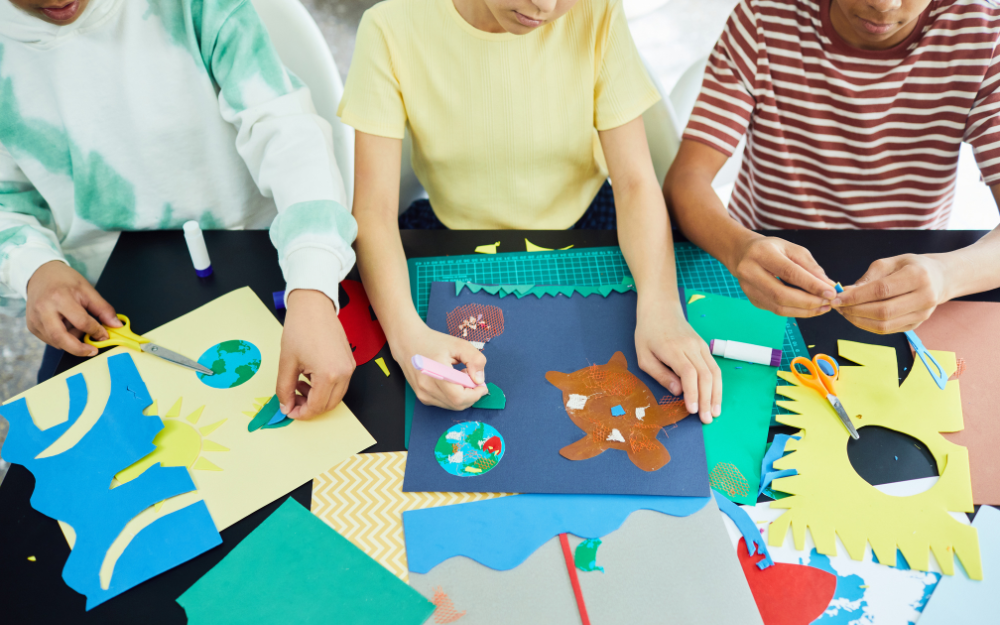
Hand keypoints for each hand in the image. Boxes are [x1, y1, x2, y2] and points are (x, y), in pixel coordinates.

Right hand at [25, 260, 120, 356]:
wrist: (41, 274)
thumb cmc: (64, 280)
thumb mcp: (87, 290)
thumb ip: (103, 309)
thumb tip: (116, 325)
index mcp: (59, 297)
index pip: (81, 321)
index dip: (96, 331)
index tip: (104, 335)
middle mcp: (43, 310)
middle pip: (61, 338)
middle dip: (79, 349)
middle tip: (92, 350)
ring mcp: (35, 319)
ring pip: (56, 342)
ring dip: (71, 341)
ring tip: (77, 326)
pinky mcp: (31, 326)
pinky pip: (50, 340)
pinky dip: (62, 339)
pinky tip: (66, 325)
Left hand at [277, 290, 354, 419]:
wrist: (314, 306)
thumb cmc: (300, 329)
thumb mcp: (287, 362)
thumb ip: (285, 389)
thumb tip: (285, 406)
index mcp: (328, 375)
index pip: (317, 407)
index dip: (301, 413)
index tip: (288, 410)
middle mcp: (344, 373)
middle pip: (329, 405)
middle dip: (309, 407)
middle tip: (291, 400)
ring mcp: (349, 367)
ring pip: (336, 396)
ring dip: (317, 398)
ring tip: (299, 385)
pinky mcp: (350, 362)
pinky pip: (340, 384)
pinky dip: (325, 387)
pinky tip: (310, 377)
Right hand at [391, 322, 487, 410]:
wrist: (408, 343)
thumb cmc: (434, 342)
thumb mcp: (459, 345)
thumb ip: (475, 360)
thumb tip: (479, 380)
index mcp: (436, 373)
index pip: (459, 397)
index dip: (475, 394)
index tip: (482, 384)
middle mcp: (427, 388)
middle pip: (457, 404)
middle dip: (471, 395)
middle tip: (472, 378)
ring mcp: (423, 395)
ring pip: (452, 405)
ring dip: (463, 395)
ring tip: (460, 377)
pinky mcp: (423, 397)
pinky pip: (445, 403)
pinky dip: (453, 396)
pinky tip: (452, 381)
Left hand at [635, 303, 721, 423]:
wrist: (660, 308)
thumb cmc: (648, 333)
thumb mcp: (644, 356)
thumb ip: (660, 374)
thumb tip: (678, 391)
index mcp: (672, 349)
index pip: (688, 373)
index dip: (692, 393)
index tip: (693, 410)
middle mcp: (690, 347)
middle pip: (705, 375)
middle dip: (707, 399)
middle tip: (707, 419)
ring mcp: (700, 345)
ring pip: (714, 371)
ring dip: (716, 394)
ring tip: (715, 412)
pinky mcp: (704, 346)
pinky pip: (714, 367)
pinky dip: (717, 384)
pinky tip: (715, 398)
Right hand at [731, 236, 836, 316]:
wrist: (742, 254)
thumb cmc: (770, 249)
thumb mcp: (792, 249)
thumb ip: (810, 267)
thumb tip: (828, 285)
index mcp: (762, 254)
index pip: (789, 272)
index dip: (811, 285)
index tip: (831, 292)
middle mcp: (750, 272)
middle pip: (781, 294)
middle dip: (809, 302)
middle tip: (828, 302)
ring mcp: (749, 289)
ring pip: (778, 307)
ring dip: (804, 310)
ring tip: (823, 307)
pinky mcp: (752, 300)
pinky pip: (776, 310)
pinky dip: (796, 311)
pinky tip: (809, 308)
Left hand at [832, 254, 947, 333]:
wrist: (940, 279)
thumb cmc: (912, 267)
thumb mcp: (891, 262)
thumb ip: (869, 277)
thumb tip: (846, 292)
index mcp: (918, 276)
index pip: (882, 290)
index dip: (856, 296)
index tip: (837, 297)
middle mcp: (924, 298)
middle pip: (883, 311)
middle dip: (855, 310)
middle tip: (837, 306)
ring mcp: (921, 315)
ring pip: (884, 325)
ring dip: (858, 320)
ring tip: (844, 311)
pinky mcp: (915, 325)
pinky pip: (886, 330)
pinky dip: (867, 325)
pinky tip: (856, 317)